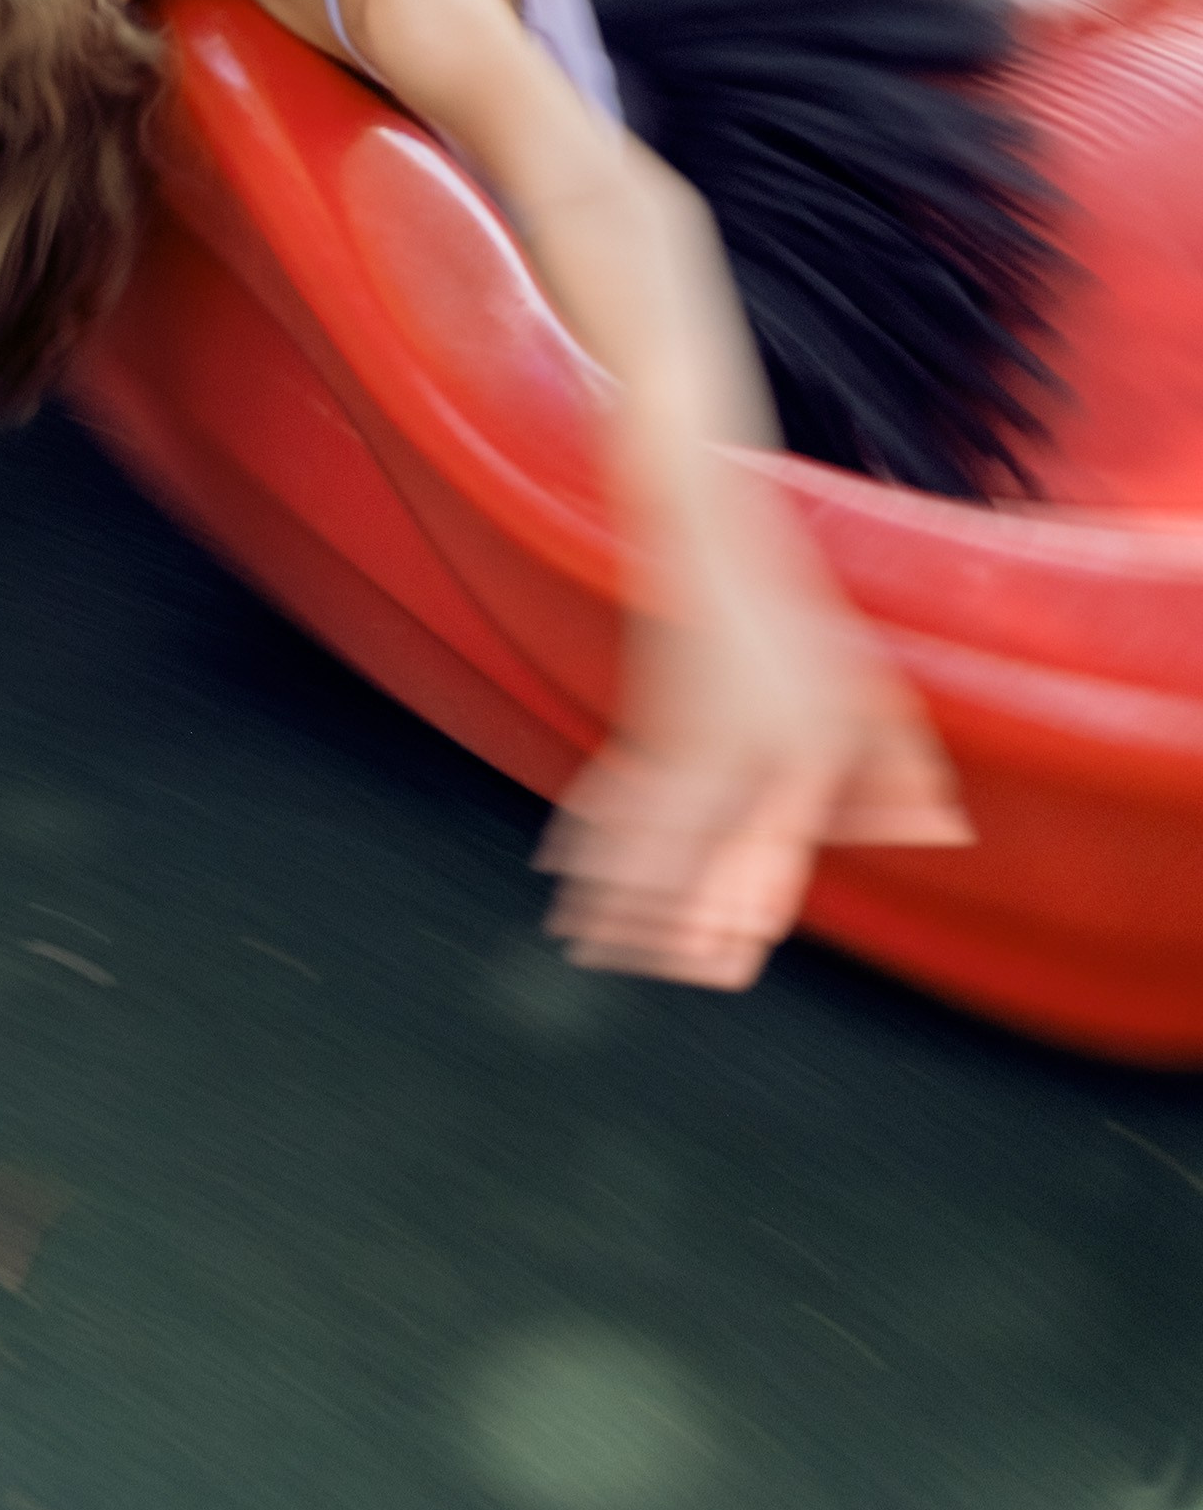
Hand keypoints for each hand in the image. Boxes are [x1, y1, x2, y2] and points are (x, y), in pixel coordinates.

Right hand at [537, 580, 970, 991]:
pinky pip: (616, 802)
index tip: (727, 954)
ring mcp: (694, 735)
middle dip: (680, 922)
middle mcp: (750, 750)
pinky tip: (560, 870)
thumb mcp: (864, 689)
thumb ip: (903, 766)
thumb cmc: (792, 622)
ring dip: (620, 898)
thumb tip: (949, 831)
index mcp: (808, 750)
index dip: (749, 907)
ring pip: (653, 839)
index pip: (780, 851)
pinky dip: (591, 842)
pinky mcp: (651, 723)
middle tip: (671, 965)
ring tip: (587, 941)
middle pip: (711, 858)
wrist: (708, 544)